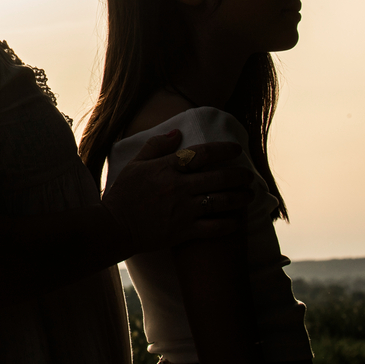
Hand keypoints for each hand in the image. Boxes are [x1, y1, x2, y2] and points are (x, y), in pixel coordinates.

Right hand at [101, 130, 252, 255]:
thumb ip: (156, 146)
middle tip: (249, 175)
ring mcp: (183, 210)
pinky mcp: (184, 231)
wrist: (115, 226)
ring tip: (249, 195)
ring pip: (222, 201)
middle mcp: (179, 187)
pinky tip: (237, 221)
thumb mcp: (135, 164)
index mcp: (167, 168)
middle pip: (219, 177)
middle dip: (239, 175)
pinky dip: (230, 224)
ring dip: (240, 197)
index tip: (237, 149)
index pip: (202, 154)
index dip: (223, 150)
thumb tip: (177, 133)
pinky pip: (215, 227)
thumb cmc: (123, 194)